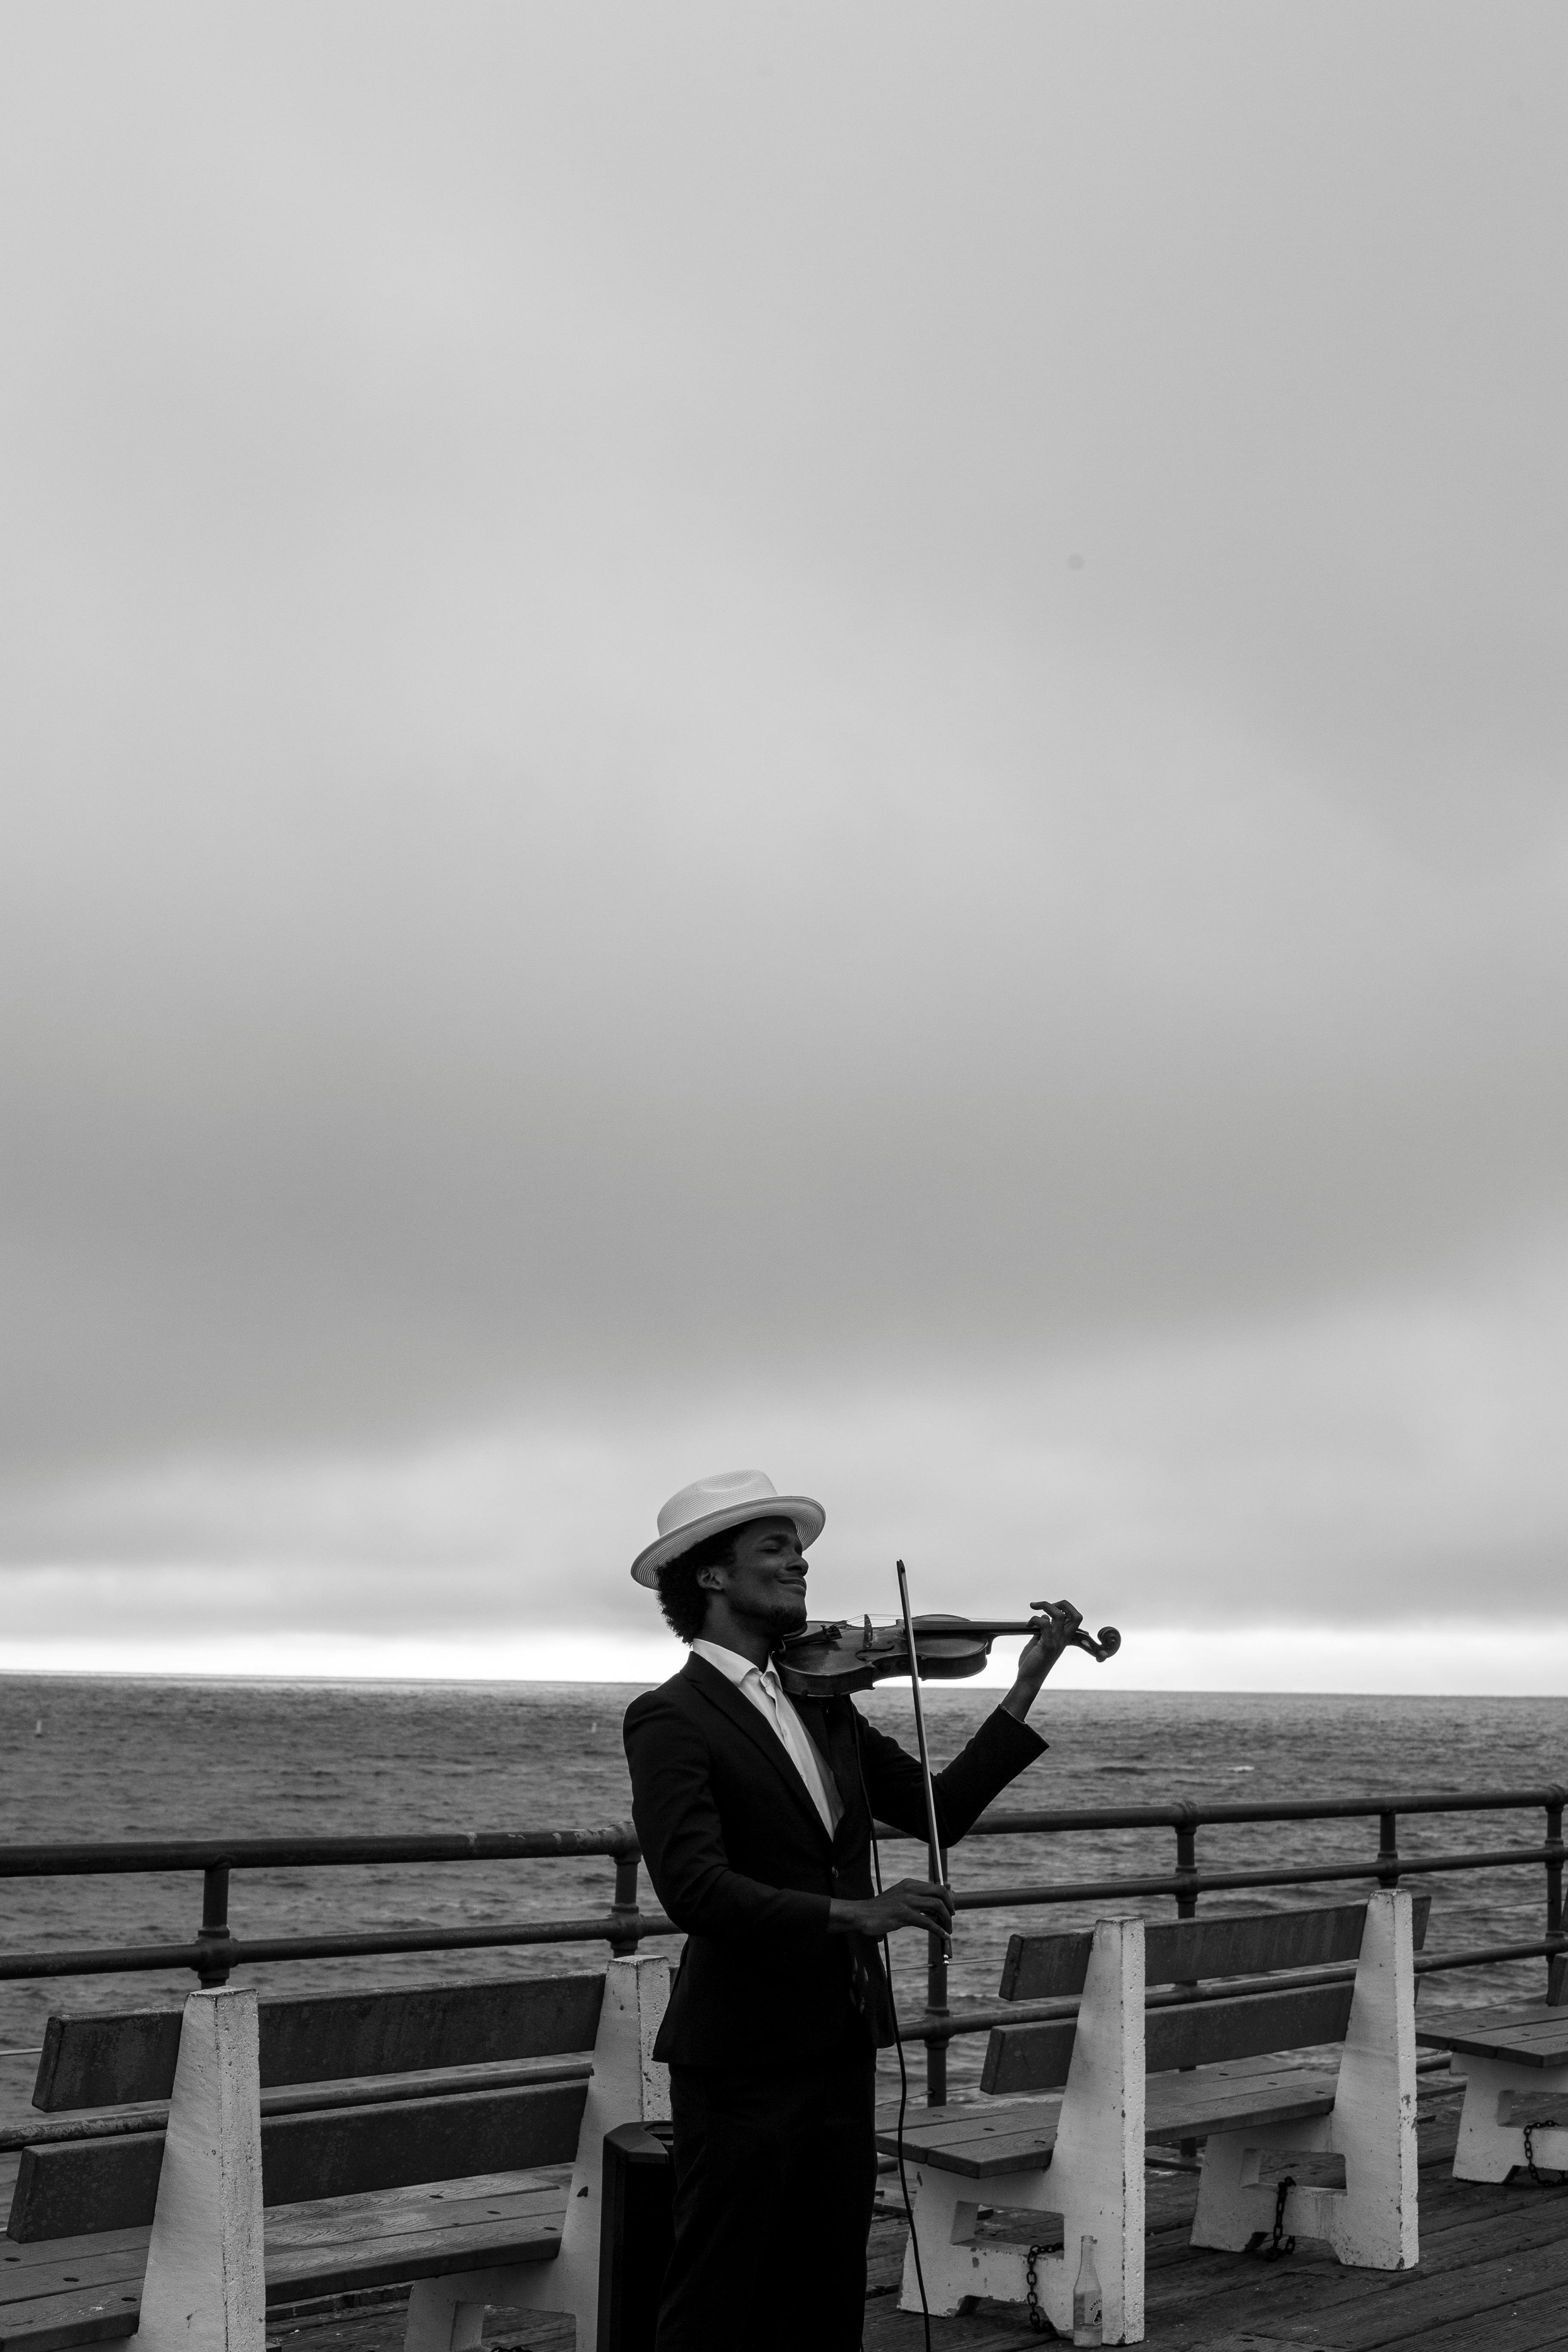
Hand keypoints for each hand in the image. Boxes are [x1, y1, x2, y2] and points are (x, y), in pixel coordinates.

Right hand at [829, 1877, 954, 1938]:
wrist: (862, 1914)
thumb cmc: (881, 1909)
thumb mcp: (901, 1897)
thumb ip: (917, 1897)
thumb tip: (937, 1901)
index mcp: (910, 1883)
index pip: (937, 1887)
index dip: (948, 1898)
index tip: (952, 1909)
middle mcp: (910, 1888)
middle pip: (940, 1893)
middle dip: (950, 1906)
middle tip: (951, 1919)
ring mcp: (907, 1901)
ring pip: (937, 1906)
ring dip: (946, 1920)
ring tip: (948, 1929)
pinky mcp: (903, 1915)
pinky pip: (928, 1922)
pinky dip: (938, 1930)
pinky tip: (942, 1935)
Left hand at [1001, 1599, 1081, 1719]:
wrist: (1028, 1679)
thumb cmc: (1032, 1662)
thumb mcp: (1039, 1641)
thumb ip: (1043, 1630)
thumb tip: (1045, 1617)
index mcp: (1063, 1638)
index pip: (1075, 1619)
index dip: (1066, 1608)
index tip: (1049, 1608)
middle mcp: (1063, 1640)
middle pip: (1077, 1616)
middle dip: (1063, 1603)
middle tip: (1046, 1604)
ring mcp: (1057, 1643)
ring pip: (1060, 1615)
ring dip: (1046, 1605)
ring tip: (1033, 1606)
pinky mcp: (1047, 1646)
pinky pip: (1045, 1625)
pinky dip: (1035, 1619)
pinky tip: (1028, 1625)